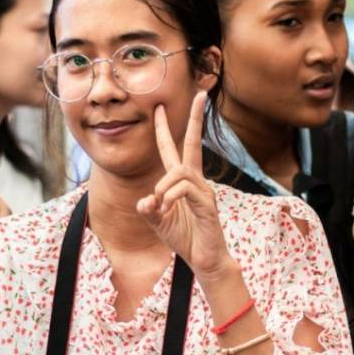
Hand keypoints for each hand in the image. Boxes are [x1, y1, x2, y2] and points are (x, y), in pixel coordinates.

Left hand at [136, 91, 234, 280]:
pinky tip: (168, 209)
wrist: (205, 259)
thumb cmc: (185, 238)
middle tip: (200, 95)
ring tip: (160, 205)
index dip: (163, 130)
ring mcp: (203, 190)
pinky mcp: (208, 203)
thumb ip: (149, 209)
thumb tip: (145, 199)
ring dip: (163, 186)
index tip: (159, 108)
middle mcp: (195, 181)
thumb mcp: (159, 222)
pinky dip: (170, 197)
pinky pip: (185, 189)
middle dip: (195, 119)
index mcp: (181, 182)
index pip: (172, 150)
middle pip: (193, 144)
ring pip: (180, 172)